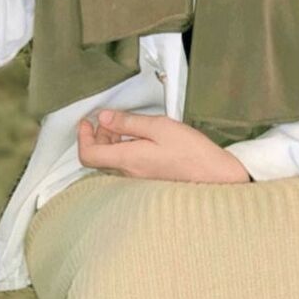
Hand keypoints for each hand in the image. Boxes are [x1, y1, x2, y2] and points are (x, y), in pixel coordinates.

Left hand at [77, 110, 251, 183]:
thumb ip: (129, 122)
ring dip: (110, 142)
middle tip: (108, 118)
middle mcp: (129, 174)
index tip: (87, 121)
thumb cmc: (191, 152)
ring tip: (124, 124)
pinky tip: (137, 138)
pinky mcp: (148, 181)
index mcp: (128, 160)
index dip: (82, 137)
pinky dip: (123, 150)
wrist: (215, 177)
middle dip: (98, 135)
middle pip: (98, 158)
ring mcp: (138, 180)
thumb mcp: (159, 127)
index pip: (88, 155)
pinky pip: (125, 166)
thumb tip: (104, 117)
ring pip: (111, 162)